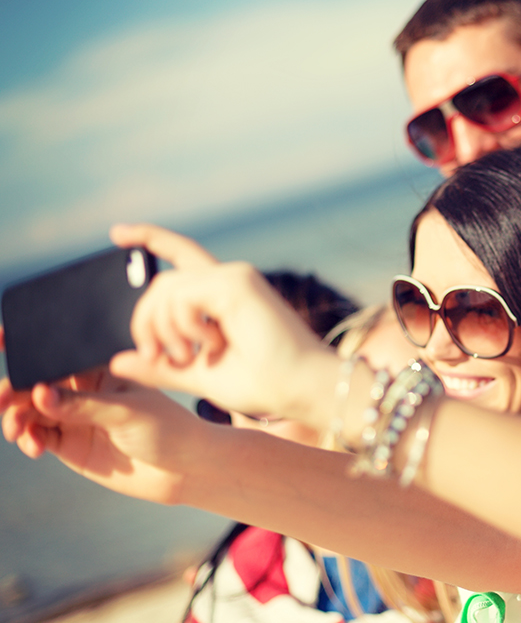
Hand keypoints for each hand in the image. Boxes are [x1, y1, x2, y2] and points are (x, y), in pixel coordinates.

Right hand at [0, 358, 200, 504]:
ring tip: (17, 430)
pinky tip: (33, 446)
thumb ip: (83, 406)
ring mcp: (75, 417)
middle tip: (1, 400)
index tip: (2, 343)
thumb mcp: (127, 411)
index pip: (61, 354)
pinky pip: (38, 438)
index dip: (29, 348)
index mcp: (102, 368)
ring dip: (16, 417)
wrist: (183, 469)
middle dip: (13, 389)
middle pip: (37, 383)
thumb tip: (39, 393)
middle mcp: (84, 390)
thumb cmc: (167, 428)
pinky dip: (28, 439)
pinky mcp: (71, 445)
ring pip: (31, 411)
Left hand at [109, 224, 333, 421]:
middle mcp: (229, 279)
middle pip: (161, 284)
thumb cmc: (262, 383)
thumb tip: (118, 359)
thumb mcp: (198, 376)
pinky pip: (183, 297)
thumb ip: (160, 366)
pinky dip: (184, 326)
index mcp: (222, 296)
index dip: (150, 238)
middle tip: (158, 356)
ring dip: (165, 330)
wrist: (300, 389)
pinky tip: (210, 345)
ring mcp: (235, 277)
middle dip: (145, 321)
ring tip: (188, 358)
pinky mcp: (238, 284)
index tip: (117, 233)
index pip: (181, 255)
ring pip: (166, 290)